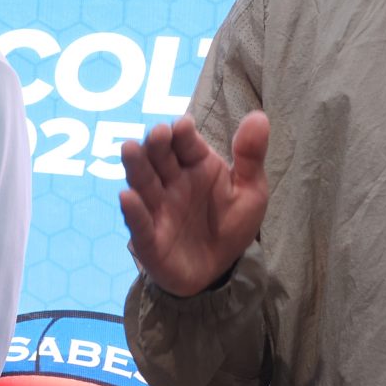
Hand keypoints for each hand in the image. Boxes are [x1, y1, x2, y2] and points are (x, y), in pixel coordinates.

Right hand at [118, 111, 270, 297]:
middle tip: (158, 133)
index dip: (182, 133)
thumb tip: (259, 116)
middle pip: (158, 158)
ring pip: (143, 183)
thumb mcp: (250, 191)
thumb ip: (250, 156)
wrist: (218, 269)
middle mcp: (171, 182)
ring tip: (130, 149)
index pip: (185, 143)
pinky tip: (127, 197)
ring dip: (135, 167)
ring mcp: (157, 208)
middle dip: (156, 144)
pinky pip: (139, 223)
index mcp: (195, 166)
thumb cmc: (230, 225)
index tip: (183, 125)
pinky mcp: (148, 238)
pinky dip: (132, 211)